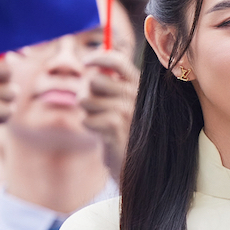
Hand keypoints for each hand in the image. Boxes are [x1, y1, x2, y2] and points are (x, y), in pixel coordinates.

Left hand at [81, 51, 138, 177]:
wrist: (143, 172)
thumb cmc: (129, 136)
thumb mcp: (123, 107)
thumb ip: (112, 86)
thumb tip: (94, 63)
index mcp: (139, 87)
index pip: (118, 61)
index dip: (99, 58)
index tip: (86, 61)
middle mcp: (135, 96)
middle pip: (94, 80)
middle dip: (86, 93)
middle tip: (92, 106)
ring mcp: (127, 111)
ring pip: (86, 100)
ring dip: (87, 112)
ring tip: (100, 123)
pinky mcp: (116, 127)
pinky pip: (87, 119)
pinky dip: (90, 127)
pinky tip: (103, 135)